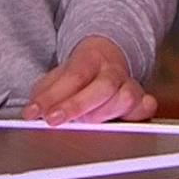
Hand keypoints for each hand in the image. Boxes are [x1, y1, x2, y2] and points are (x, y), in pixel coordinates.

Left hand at [23, 36, 156, 125]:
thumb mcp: (58, 74)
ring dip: (102, 114)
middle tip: (54, 120)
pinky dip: (137, 114)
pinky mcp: (141, 99)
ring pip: (125, 98)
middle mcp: (113, 70)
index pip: (74, 76)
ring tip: (84, 122)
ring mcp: (129, 84)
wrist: (108, 56)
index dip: (54, 96)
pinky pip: (146, 107)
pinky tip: (122, 120)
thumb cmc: (81, 70)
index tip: (36, 112)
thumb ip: (45, 92)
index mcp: (91, 57)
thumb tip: (32, 112)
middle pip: (102, 87)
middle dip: (77, 106)